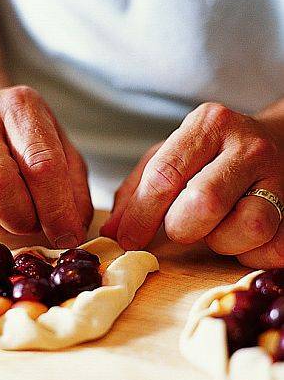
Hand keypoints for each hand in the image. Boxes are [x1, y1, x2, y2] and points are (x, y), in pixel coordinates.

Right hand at [0, 86, 91, 245]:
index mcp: (18, 107)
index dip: (57, 210)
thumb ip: (74, 192)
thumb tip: (70, 234)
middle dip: (23, 219)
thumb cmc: (26, 146)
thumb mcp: (62, 155)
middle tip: (34, 223)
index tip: (67, 235)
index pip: (41, 165)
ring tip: (11, 220)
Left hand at [101, 102, 283, 267]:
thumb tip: (112, 232)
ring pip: (246, 227)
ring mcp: (279, 177)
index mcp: (209, 125)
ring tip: (217, 228)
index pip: (165, 175)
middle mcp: (247, 147)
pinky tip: (241, 237)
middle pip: (204, 202)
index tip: (127, 240)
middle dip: (182, 227)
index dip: (141, 216)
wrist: (278, 144)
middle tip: (180, 228)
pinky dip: (249, 254)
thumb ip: (137, 191)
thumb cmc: (211, 157)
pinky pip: (270, 249)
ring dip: (221, 241)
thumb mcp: (170, 157)